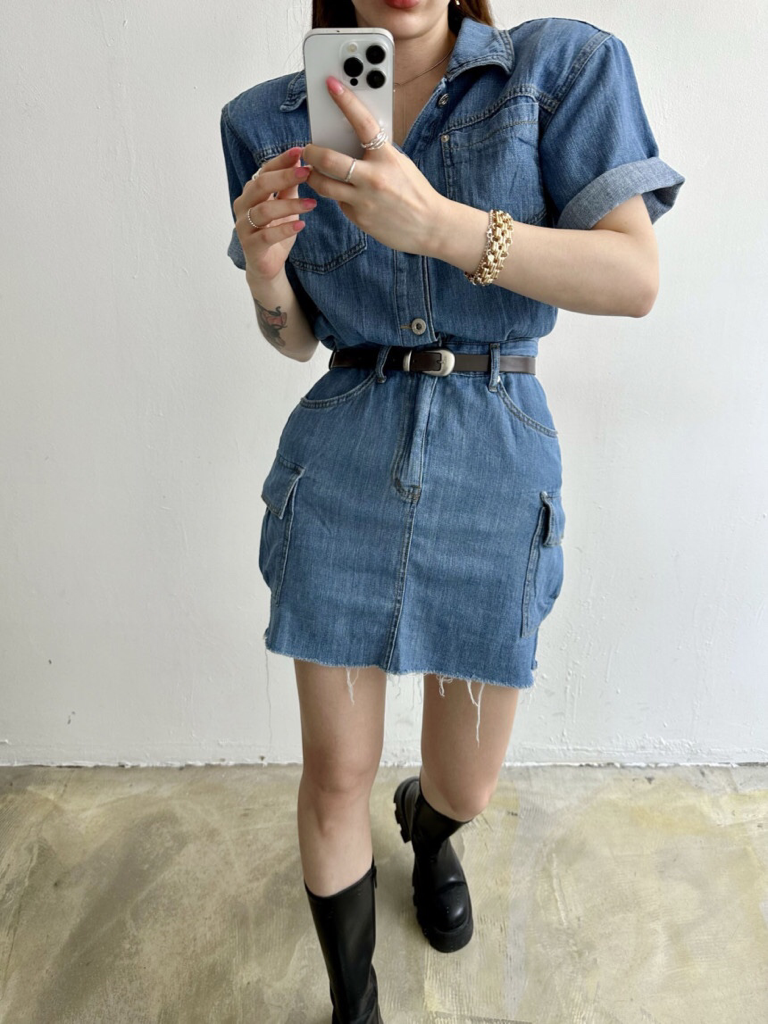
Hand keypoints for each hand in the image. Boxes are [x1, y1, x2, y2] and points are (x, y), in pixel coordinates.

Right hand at [232, 146, 317, 282]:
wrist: (267, 265)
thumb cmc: (275, 232)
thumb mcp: (285, 206)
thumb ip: (289, 187)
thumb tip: (301, 161)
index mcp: (251, 193)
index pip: (264, 170)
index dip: (281, 161)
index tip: (300, 151)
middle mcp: (244, 206)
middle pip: (260, 185)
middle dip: (284, 177)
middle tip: (307, 173)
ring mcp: (244, 226)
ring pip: (264, 211)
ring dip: (289, 205)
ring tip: (311, 204)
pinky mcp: (250, 246)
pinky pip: (266, 236)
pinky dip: (284, 229)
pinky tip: (301, 225)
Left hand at [300, 76, 447, 256]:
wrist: (430, 226)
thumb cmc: (415, 191)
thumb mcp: (399, 164)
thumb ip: (376, 153)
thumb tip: (351, 140)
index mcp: (387, 158)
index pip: (362, 123)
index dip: (345, 101)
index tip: (331, 85)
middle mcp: (373, 179)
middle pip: (328, 160)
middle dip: (311, 152)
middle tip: (308, 149)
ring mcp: (364, 200)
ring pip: (324, 185)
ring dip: (313, 175)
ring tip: (313, 171)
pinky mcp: (359, 217)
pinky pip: (339, 202)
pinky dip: (338, 195)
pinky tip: (346, 194)